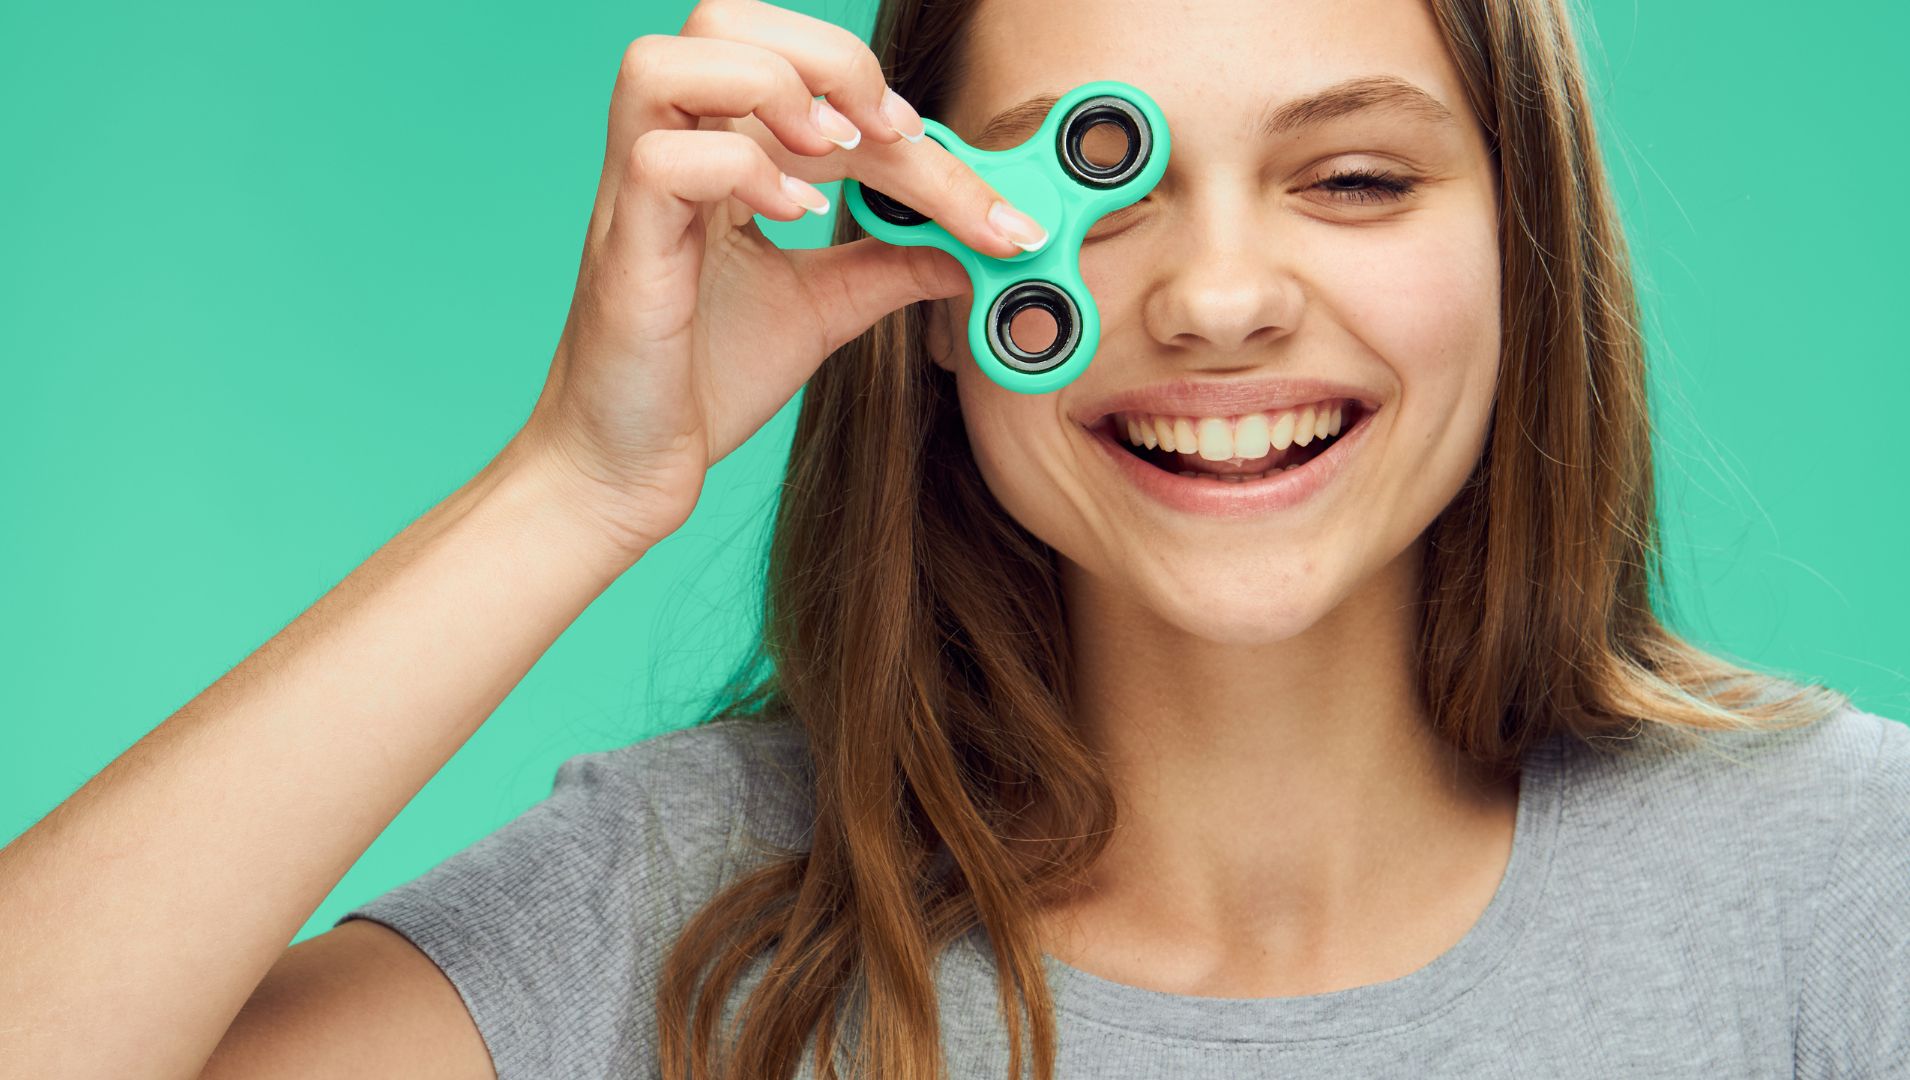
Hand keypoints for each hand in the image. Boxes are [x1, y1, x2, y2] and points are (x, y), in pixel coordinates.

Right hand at [514, 0, 1044, 555]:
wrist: (628, 470)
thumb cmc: (701, 382)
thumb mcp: (822, 308)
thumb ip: (890, 263)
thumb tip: (977, 245)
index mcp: (714, 152)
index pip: (806, 81)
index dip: (896, 111)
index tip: (974, 190)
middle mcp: (668, 152)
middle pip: (725, 20)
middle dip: (833, 60)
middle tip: (897, 137)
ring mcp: (634, 193)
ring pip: (669, 59)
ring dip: (772, 87)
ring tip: (835, 155)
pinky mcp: (623, 245)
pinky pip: (664, 160)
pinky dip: (741, 172)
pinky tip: (791, 216)